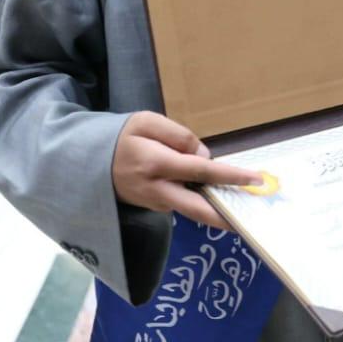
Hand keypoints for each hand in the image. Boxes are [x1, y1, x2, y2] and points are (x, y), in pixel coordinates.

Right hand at [112, 111, 261, 230]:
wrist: (87, 164)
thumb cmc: (122, 137)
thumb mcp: (147, 122)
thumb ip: (179, 136)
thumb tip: (204, 155)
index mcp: (157, 164)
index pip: (202, 171)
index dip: (230, 176)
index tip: (254, 179)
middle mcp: (158, 190)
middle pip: (198, 209)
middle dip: (226, 216)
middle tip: (252, 219)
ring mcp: (156, 203)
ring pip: (192, 209)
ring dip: (217, 211)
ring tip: (244, 205)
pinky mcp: (155, 207)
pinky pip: (183, 203)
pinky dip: (201, 202)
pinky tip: (217, 195)